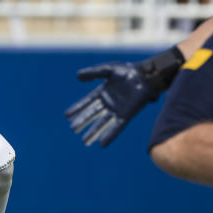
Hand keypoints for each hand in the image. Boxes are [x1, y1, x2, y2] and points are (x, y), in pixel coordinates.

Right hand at [65, 47, 182, 146]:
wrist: (146, 76)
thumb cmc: (128, 71)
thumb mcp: (107, 69)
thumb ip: (93, 73)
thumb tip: (77, 76)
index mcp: (102, 92)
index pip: (86, 102)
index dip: (77, 108)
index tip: (67, 116)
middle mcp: (108, 103)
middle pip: (92, 114)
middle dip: (82, 122)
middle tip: (73, 129)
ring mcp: (117, 110)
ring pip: (102, 123)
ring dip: (93, 132)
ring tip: (84, 141)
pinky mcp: (126, 115)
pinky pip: (116, 127)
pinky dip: (109, 135)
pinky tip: (102, 143)